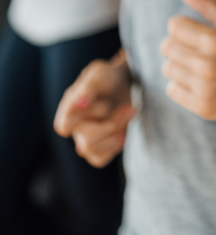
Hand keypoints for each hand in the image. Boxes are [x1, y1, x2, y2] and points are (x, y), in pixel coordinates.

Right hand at [53, 51, 135, 167]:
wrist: (124, 81)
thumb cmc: (107, 77)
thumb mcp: (98, 75)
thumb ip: (88, 87)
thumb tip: (81, 103)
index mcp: (68, 110)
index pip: (65, 127)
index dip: (84, 120)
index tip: (104, 105)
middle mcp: (75, 127)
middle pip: (85, 141)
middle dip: (111, 125)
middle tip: (129, 108)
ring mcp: (86, 138)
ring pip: (91, 151)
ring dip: (115, 134)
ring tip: (130, 114)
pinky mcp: (100, 146)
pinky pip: (100, 159)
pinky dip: (114, 147)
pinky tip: (125, 132)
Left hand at [160, 0, 215, 124]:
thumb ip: (207, 4)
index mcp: (214, 40)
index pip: (173, 26)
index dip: (182, 27)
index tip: (193, 32)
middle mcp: (206, 64)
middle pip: (166, 47)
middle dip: (178, 45)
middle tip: (196, 50)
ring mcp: (202, 87)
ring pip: (167, 68)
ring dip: (180, 65)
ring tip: (200, 67)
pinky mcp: (200, 105)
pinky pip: (172, 89)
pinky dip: (182, 85)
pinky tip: (199, 82)